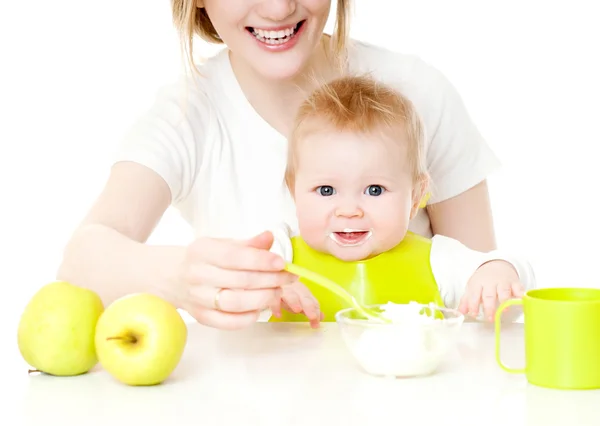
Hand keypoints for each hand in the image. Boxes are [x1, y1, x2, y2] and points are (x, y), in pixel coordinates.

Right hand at [179, 231, 295, 329]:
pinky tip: (261, 308)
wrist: (172, 277)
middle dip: (271, 280)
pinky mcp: (202, 317)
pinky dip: (248, 318)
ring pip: (236, 303)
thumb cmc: (204, 259)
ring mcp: (198, 299)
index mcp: (203, 251)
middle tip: (289, 277)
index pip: (236, 257)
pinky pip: (228, 322)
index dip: (261, 260)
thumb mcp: (222, 244)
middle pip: (241, 281)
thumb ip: (247, 244)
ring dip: (263, 299)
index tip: (281, 262)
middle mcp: (198, 275)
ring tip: (278, 292)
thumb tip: (269, 237)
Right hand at [269, 279, 323, 328]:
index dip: (316, 311)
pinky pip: (273, 297)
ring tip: (297, 310)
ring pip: (289, 294)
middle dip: (309, 306)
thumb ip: (309, 308)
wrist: (270, 278)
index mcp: (303, 291)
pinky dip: (276, 305)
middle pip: (303, 296)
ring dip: (294, 301)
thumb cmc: (286, 293)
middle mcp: (294, 288)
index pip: (312, 301)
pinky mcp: (270, 290)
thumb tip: (321, 317)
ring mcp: (283, 289)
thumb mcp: (298, 300)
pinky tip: (278, 314)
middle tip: (312, 316)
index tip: (317, 322)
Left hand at [458, 260, 524, 321]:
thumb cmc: (483, 279)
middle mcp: (490, 282)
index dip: (473, 305)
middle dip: (489, 307)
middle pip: (489, 295)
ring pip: (503, 291)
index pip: (474, 294)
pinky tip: (521, 300)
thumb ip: (466, 301)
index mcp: (477, 283)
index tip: (474, 314)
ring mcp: (503, 281)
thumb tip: (460, 312)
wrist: (496, 264)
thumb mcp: (472, 287)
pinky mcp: (514, 282)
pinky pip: (518, 288)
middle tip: (490, 318)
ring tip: (504, 311)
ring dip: (504, 301)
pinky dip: (520, 294)